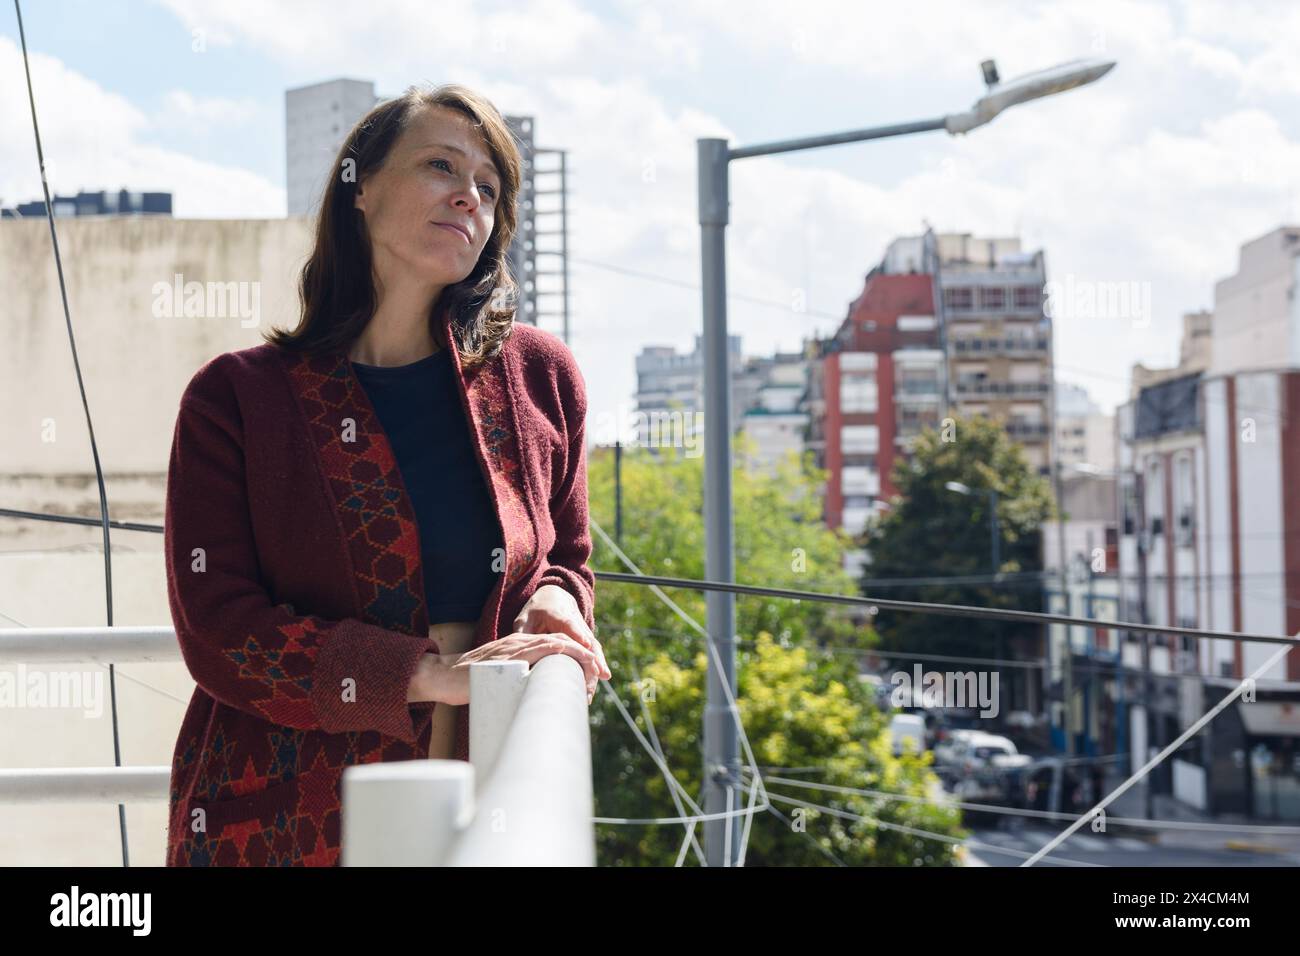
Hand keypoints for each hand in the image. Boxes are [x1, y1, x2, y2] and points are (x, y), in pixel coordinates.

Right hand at [417, 631, 603, 705]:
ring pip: (555, 643)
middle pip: (562, 642)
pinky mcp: (507, 656)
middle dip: (584, 656)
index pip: (556, 645)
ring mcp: (514, 647)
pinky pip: (539, 649)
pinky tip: (570, 663)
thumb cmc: (467, 682)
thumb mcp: (499, 678)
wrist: (441, 676)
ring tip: (592, 672)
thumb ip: (517, 681)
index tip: (590, 674)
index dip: (576, 656)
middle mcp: (520, 641)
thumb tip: (534, 703)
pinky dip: (559, 654)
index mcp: (520, 646)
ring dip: (577, 656)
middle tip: (597, 675)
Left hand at [514, 584, 610, 682]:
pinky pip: (593, 652)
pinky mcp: (586, 640)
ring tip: (600, 681)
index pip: (569, 623)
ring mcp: (583, 630)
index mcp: (557, 613)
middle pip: (586, 639)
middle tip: (597, 673)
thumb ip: (523, 634)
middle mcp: (575, 621)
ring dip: (598, 664)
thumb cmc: (536, 612)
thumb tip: (517, 653)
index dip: (577, 633)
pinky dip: (596, 666)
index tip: (585, 643)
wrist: (554, 598)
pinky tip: (598, 682)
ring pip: (593, 646)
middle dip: (592, 656)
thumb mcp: (525, 619)